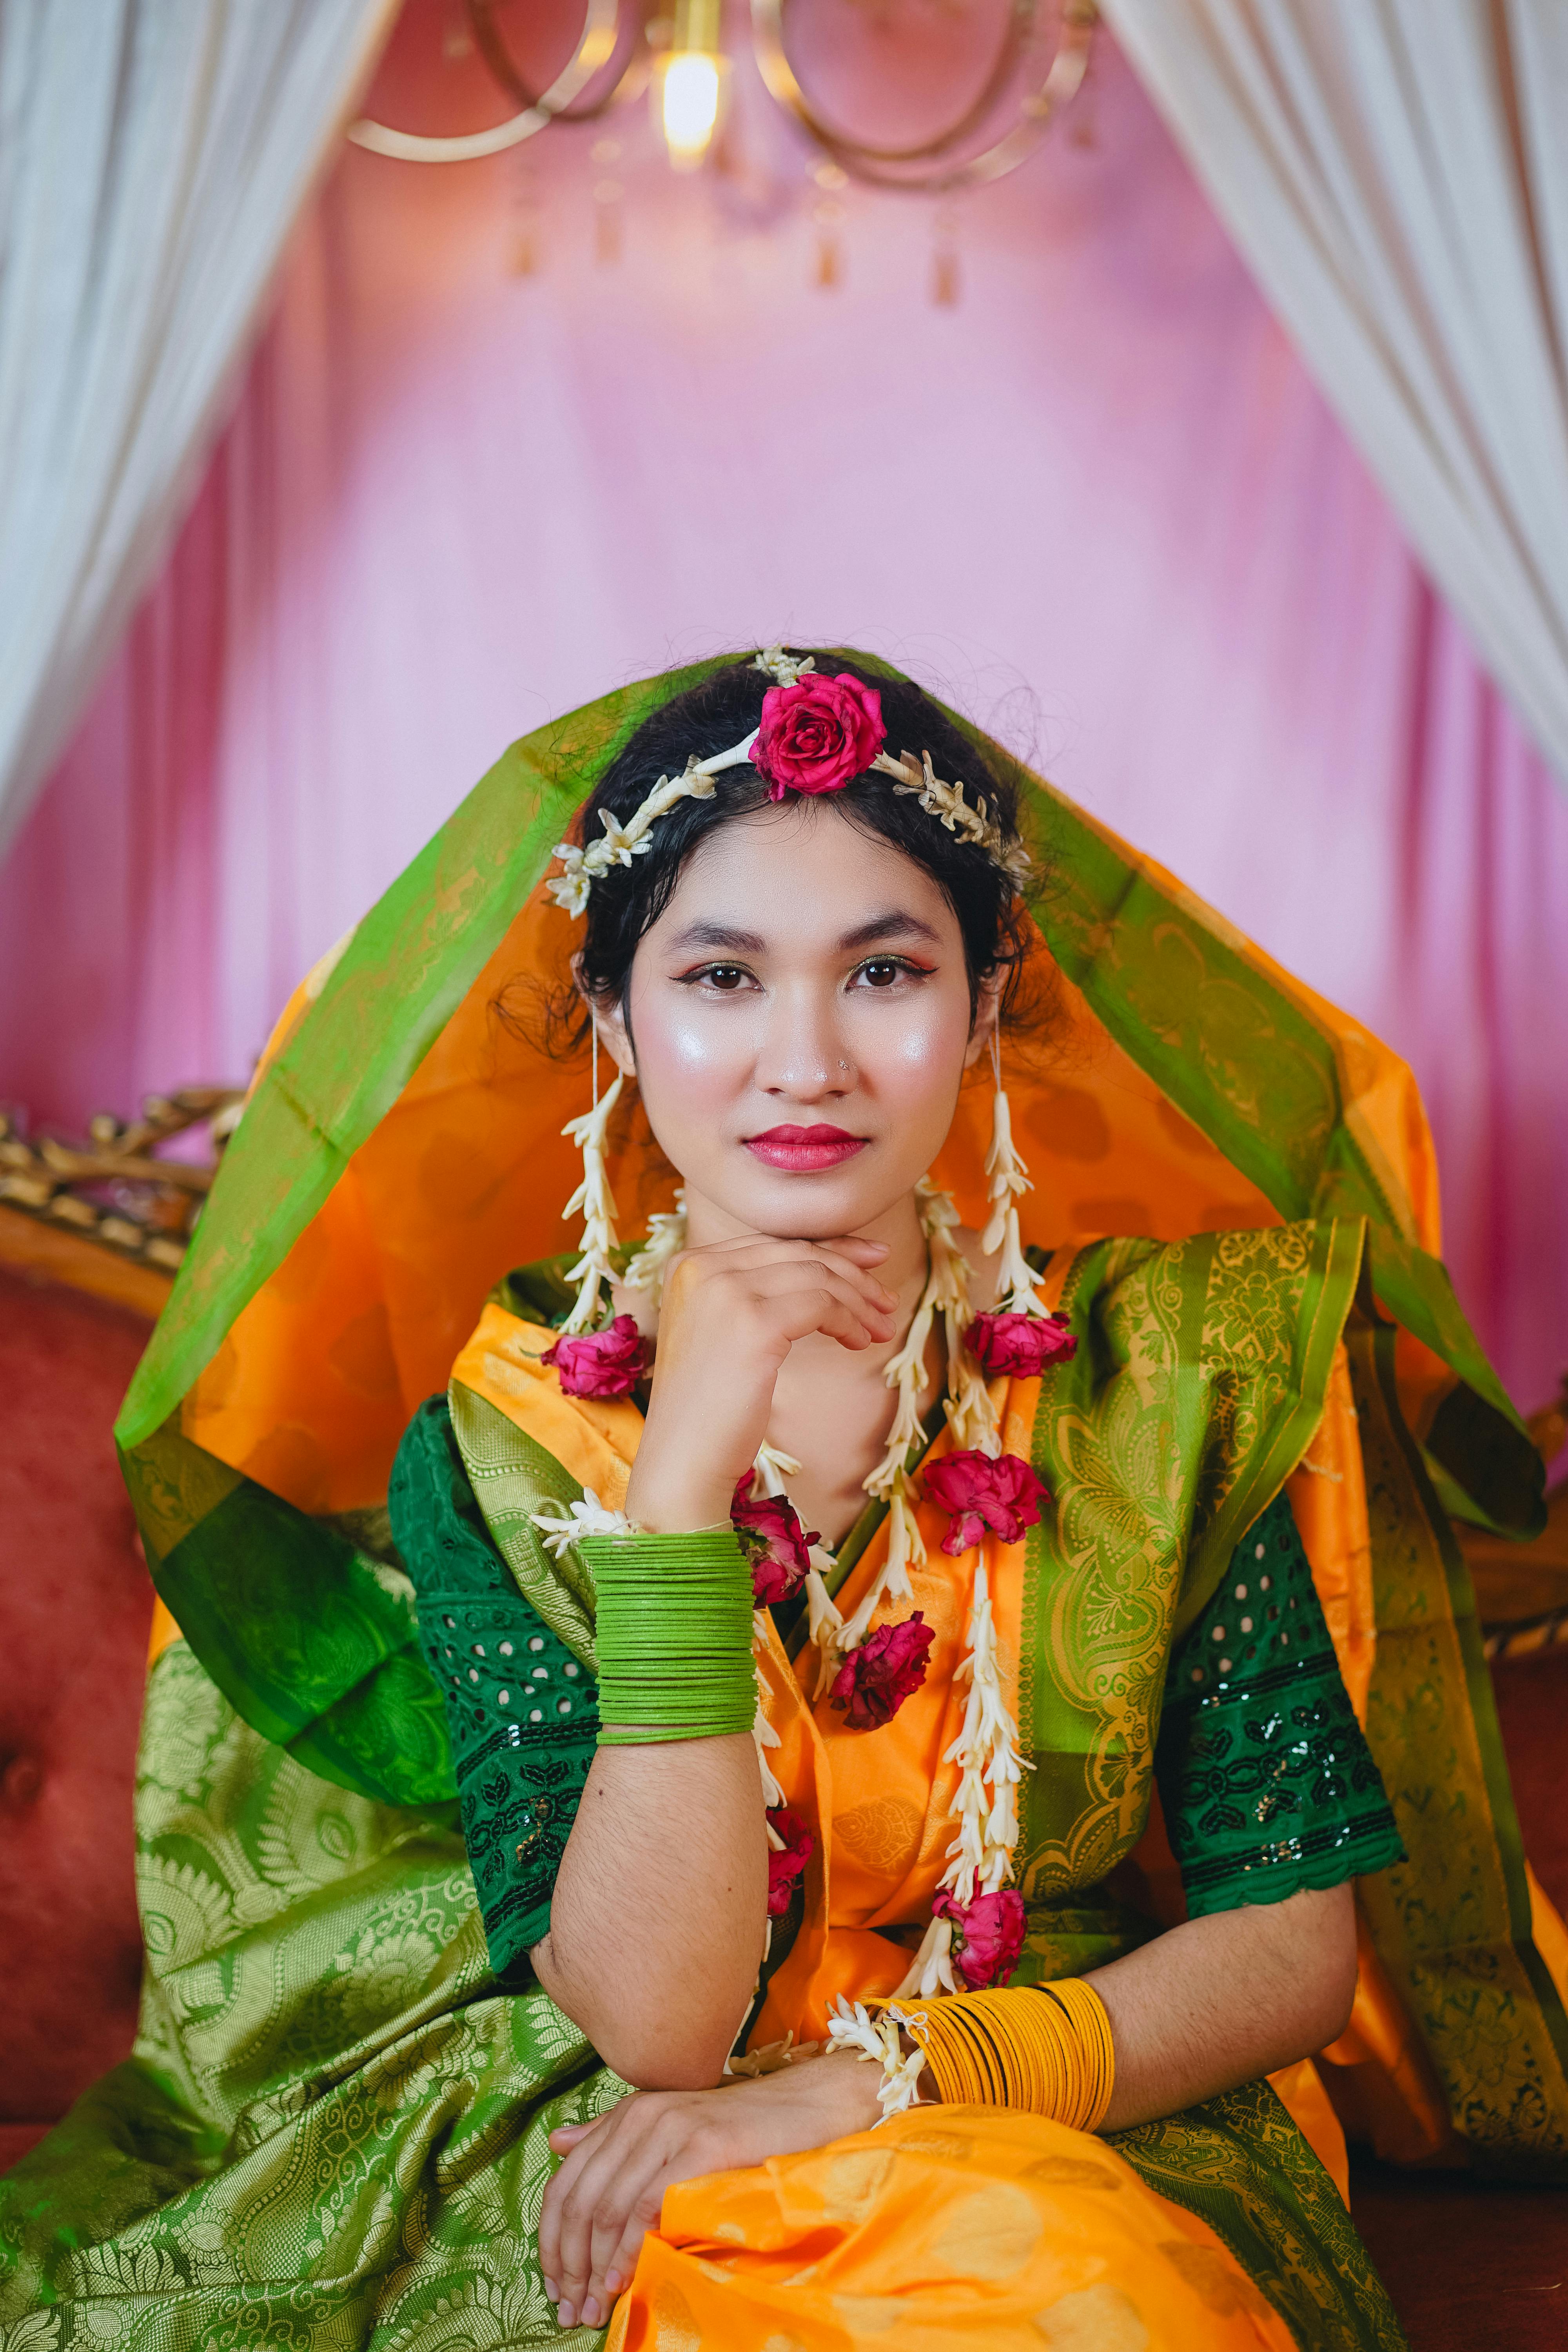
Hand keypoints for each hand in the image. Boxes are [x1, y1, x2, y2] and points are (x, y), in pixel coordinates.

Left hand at [538, 2051, 883, 2329]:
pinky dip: (627, 2250)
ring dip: (593, 2269)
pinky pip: (646, 2206)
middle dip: (567, 2264)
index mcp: (627, 2114)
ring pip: (607, 2208)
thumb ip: (611, 2136)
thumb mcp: (668, 2129)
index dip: (551, 2241)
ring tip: (593, 2308)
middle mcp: (640, 2117)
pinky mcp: (699, 2147)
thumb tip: (556, 2145)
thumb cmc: (737, 2131)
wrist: (802, 2108)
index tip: (555, 2287)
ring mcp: (670, 2129)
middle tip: (569, 2309)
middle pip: (579, 2200)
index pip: (566, 2183)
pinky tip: (623, 2280)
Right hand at [625, 1235, 894, 1531]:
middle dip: (853, 1274)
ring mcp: (725, 1292)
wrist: (682, 1459)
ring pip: (816, 1275)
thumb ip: (757, 1294)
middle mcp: (702, 1267)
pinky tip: (860, 1342)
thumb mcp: (725, 1332)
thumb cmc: (708, 1406)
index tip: (872, 1259)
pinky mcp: (753, 1323)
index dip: (831, 1248)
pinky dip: (849, 1321)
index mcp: (689, 1264)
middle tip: (886, 1300)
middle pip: (798, 1254)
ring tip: (882, 1329)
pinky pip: (822, 1305)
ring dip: (859, 1302)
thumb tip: (825, 1268)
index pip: (775, 1243)